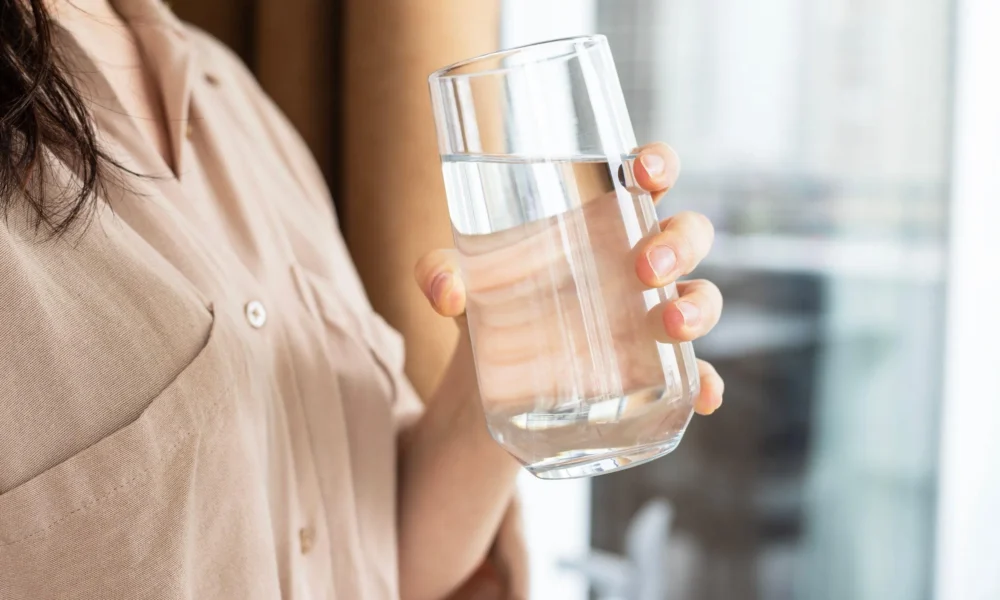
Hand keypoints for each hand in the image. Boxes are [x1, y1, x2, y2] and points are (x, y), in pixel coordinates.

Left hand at [415, 143, 723, 414]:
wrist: (490, 380)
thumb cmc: (489, 303)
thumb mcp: (459, 284)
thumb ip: (439, 273)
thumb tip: (447, 290)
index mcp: (601, 221)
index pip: (646, 177)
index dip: (659, 163)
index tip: (645, 170)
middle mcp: (637, 261)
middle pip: (687, 233)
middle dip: (677, 243)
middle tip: (642, 268)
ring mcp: (650, 315)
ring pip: (702, 295)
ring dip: (698, 307)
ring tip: (671, 326)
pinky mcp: (652, 368)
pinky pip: (693, 371)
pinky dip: (705, 381)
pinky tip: (704, 395)